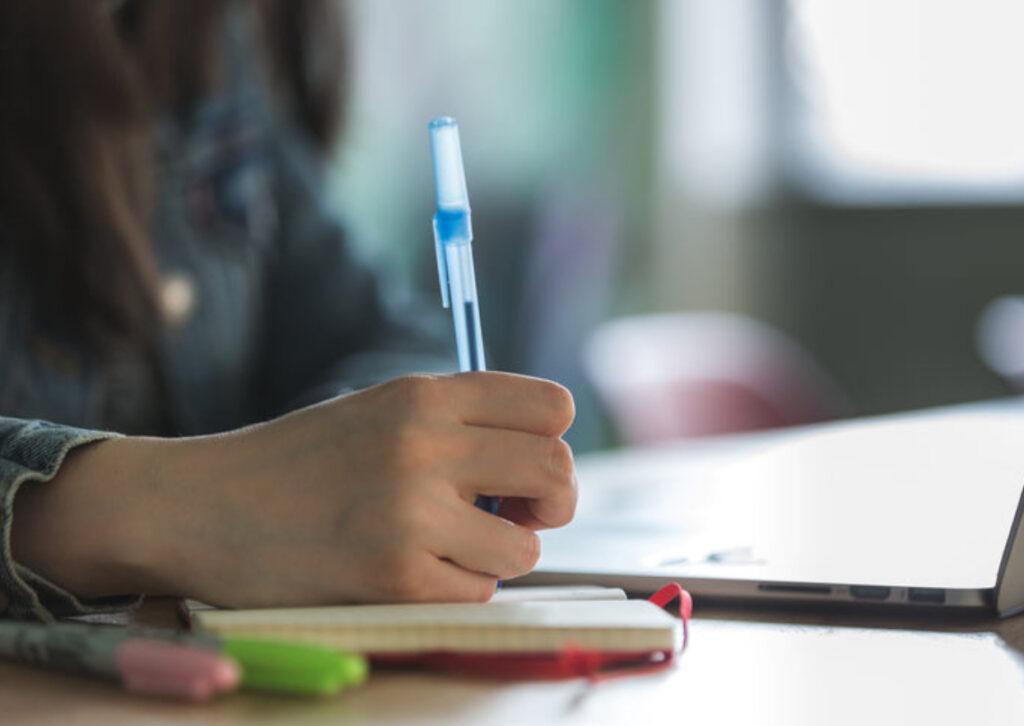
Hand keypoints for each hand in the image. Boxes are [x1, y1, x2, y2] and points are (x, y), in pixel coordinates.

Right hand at [12, 373, 575, 606]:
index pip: (553, 406)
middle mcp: (424, 442)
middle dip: (550, 503)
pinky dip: (454, 589)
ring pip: (525, 548)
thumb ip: (456, 423)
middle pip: (557, 470)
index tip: (519, 468)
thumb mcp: (377, 411)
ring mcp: (409, 510)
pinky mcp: (393, 575)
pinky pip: (477, 592)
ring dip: (497, 557)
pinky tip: (408, 572)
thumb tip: (540, 459)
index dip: (550, 442)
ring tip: (446, 547)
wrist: (202, 506)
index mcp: (424, 394)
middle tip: (513, 516)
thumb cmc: (296, 462)